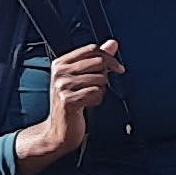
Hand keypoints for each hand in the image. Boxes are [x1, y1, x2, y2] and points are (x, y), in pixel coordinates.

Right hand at [11, 41, 122, 173]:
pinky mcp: (68, 100)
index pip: (92, 49)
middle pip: (98, 62)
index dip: (109, 58)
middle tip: (95, 88)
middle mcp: (59, 72)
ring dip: (100, 91)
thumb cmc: (71, 103)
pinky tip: (86, 105)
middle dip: (104, 77)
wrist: (57, 130)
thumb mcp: (81, 78)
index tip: (117, 68)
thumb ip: (97, 59)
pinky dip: (96, 100)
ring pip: (99, 79)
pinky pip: (96, 93)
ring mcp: (62, 86)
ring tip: (87, 98)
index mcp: (60, 63)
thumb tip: (113, 43)